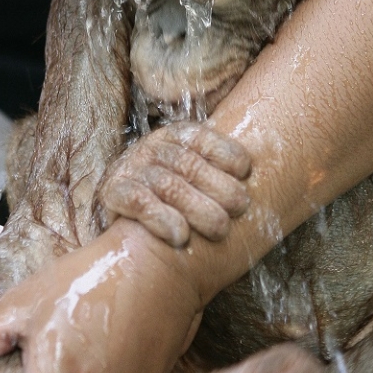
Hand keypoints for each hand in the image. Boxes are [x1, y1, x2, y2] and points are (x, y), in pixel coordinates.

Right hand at [95, 123, 251, 245]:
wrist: (121, 214)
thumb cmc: (171, 195)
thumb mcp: (192, 173)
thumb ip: (217, 170)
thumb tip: (259, 177)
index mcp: (174, 136)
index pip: (201, 137)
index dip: (225, 151)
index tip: (245, 171)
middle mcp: (152, 148)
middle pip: (189, 164)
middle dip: (219, 187)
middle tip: (240, 208)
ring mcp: (131, 169)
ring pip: (168, 185)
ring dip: (197, 208)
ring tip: (220, 229)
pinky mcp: (113, 193)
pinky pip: (138, 202)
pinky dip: (162, 219)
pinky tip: (180, 236)